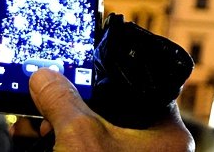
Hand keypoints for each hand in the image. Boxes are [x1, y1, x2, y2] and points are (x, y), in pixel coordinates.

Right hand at [30, 69, 194, 151]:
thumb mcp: (79, 139)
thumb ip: (62, 101)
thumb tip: (45, 76)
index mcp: (168, 133)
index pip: (146, 86)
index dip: (114, 75)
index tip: (85, 69)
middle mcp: (161, 149)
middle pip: (122, 110)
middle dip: (84, 104)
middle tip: (55, 99)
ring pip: (107, 135)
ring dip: (75, 127)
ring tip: (46, 125)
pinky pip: (99, 151)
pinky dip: (78, 146)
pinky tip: (53, 143)